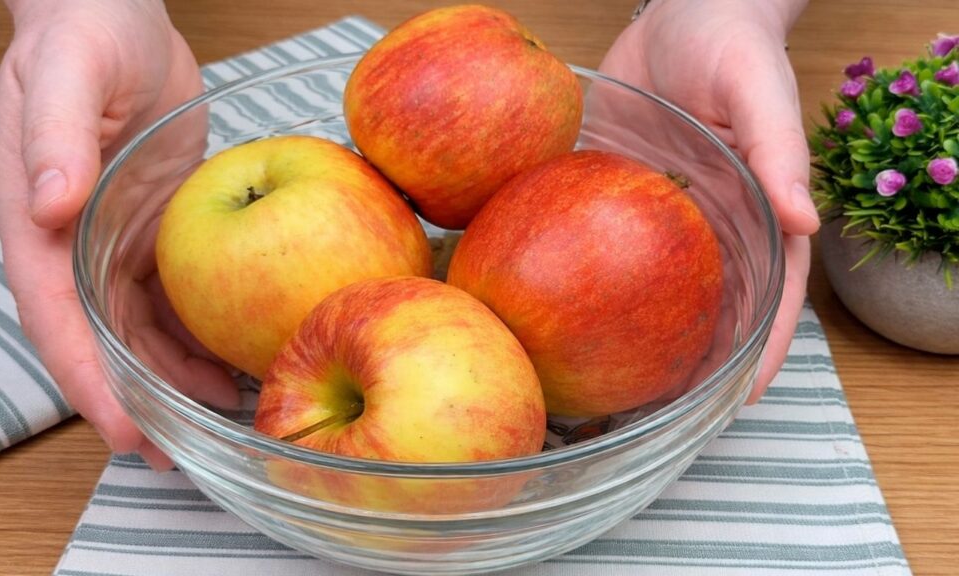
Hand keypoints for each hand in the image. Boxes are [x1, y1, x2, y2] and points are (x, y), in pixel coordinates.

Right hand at [0, 0, 238, 468]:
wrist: (115, 15)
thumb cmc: (82, 35)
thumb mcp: (68, 75)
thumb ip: (57, 138)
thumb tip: (50, 208)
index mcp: (35, 221)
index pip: (56, 316)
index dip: (86, 380)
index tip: (123, 431)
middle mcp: (70, 242)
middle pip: (97, 339)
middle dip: (131, 400)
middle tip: (176, 452)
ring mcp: (111, 239)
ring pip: (137, 326)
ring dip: (171, 374)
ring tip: (217, 413)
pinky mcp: (153, 229)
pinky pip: (172, 295)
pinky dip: (196, 330)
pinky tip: (229, 358)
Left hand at [599, 0, 817, 401]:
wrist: (676, 8)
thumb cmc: (730, 42)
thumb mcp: (758, 88)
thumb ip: (779, 151)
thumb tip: (804, 223)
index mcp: (752, 211)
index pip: (766, 295)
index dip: (758, 349)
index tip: (737, 399)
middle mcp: (703, 226)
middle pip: (702, 306)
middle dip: (687, 362)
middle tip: (655, 413)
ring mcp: (653, 217)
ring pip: (645, 288)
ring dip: (627, 335)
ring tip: (596, 385)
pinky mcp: (607, 195)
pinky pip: (591, 241)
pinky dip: (576, 278)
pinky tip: (545, 308)